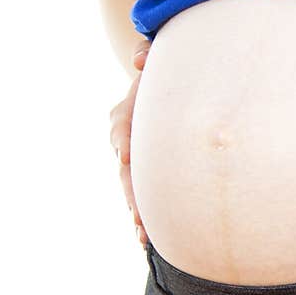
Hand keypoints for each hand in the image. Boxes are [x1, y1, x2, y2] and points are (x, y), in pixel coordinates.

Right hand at [109, 40, 150, 248]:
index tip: (126, 155)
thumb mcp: (162, 57)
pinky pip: (144, 196)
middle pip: (125, 168)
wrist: (173, 86)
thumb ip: (149, 53)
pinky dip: (147, 218)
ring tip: (143, 236)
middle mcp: (128, 137)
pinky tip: (149, 241)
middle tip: (138, 216)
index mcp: (130, 110)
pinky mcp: (148, 172)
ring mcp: (137, 158)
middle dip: (131, 192)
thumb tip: (141, 60)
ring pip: (132, 188)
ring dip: (137, 212)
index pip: (122, 124)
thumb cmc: (170, 70)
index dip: (123, 139)